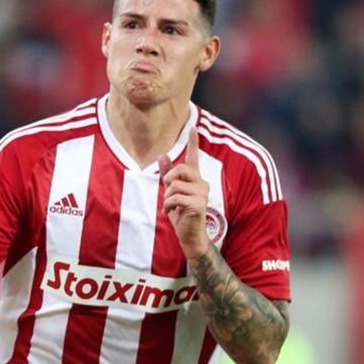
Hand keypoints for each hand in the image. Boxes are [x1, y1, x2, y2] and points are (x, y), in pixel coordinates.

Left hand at [159, 128, 210, 259]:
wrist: (189, 235)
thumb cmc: (181, 214)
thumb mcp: (171, 192)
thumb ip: (167, 175)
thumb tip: (162, 155)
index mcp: (194, 179)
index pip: (193, 158)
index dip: (193, 142)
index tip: (193, 127)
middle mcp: (201, 183)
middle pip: (180, 169)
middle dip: (169, 179)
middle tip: (167, 190)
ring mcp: (202, 194)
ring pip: (175, 185)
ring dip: (166, 198)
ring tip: (170, 207)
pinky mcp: (198, 204)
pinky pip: (175, 197)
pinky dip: (168, 205)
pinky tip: (172, 212)